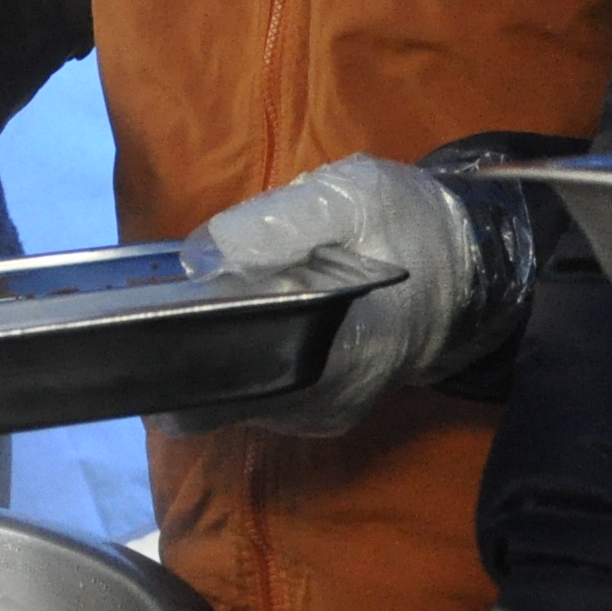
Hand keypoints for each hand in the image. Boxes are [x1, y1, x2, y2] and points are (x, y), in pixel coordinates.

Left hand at [181, 155, 467, 435]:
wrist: (465, 264)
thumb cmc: (405, 224)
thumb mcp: (351, 196)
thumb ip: (280, 222)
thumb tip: (204, 254)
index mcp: (337, 352)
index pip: (233, 384)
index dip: (178, 360)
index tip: (146, 325)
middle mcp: (326, 401)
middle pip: (226, 395)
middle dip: (188, 352)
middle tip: (168, 305)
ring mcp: (322, 413)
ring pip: (239, 397)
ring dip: (215, 354)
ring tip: (207, 306)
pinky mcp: (322, 414)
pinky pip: (260, 395)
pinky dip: (241, 361)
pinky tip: (240, 323)